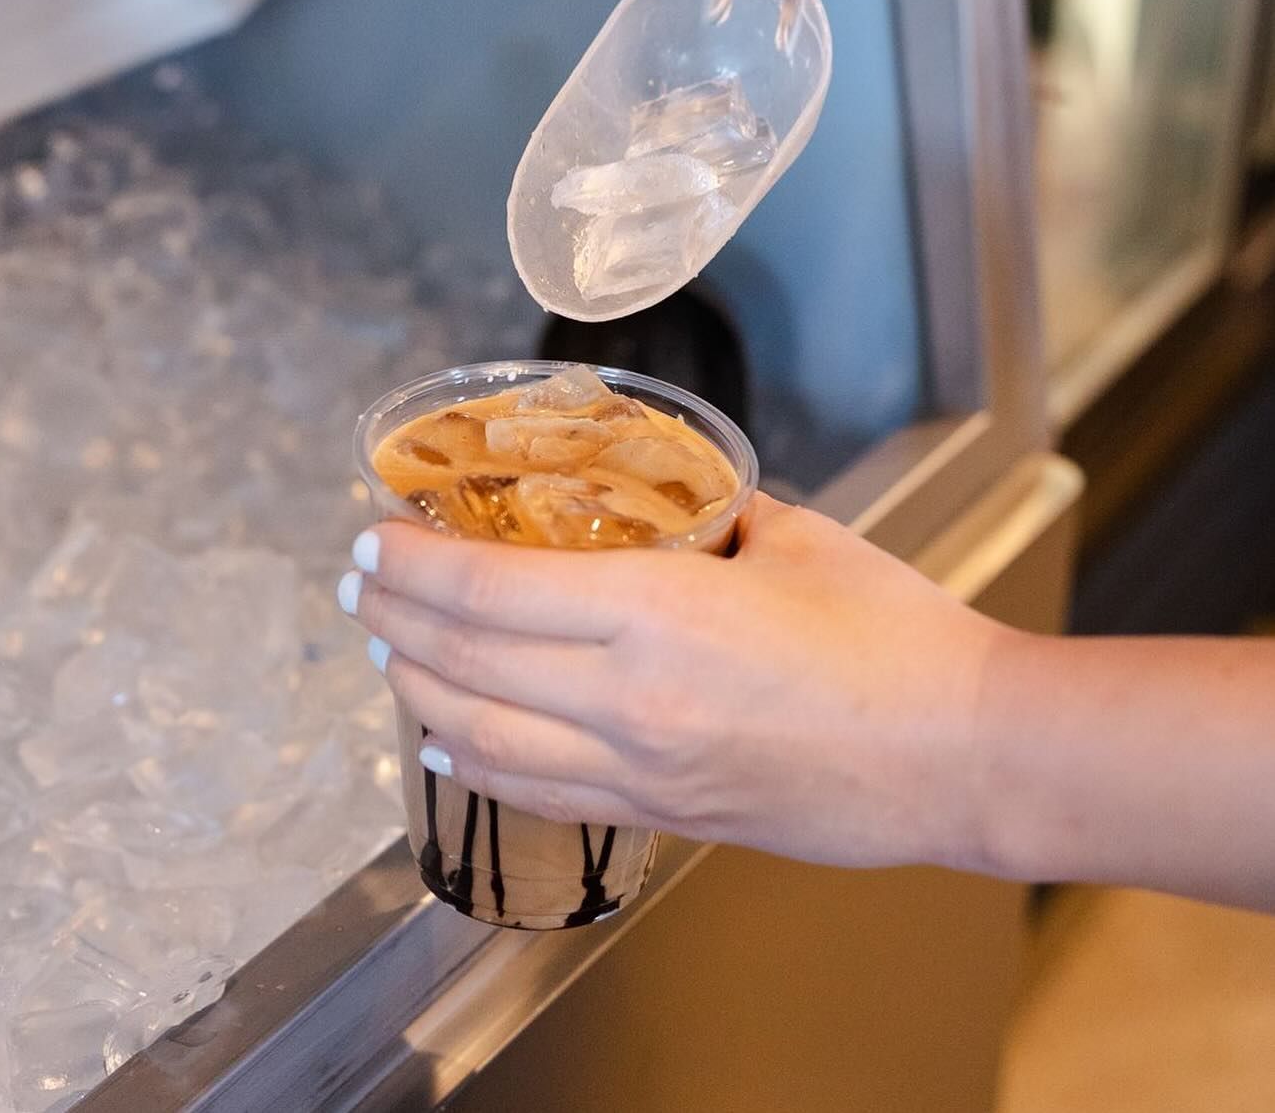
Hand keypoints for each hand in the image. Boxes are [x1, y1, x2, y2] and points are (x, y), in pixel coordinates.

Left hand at [339, 495, 1001, 872]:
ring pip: (482, 733)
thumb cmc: (896, 639)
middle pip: (464, 658)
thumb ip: (713, 519)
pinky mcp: (663, 816)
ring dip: (418, 686)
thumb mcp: (796, 541)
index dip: (414, 561)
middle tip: (359, 586)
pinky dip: (475, 760)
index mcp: (659, 611)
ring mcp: (639, 770)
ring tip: (387, 651)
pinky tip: (446, 739)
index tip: (376, 538)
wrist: (962, 756)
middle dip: (393, 617)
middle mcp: (628, 699)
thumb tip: (667, 506)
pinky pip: (540, 791)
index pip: (489, 587)